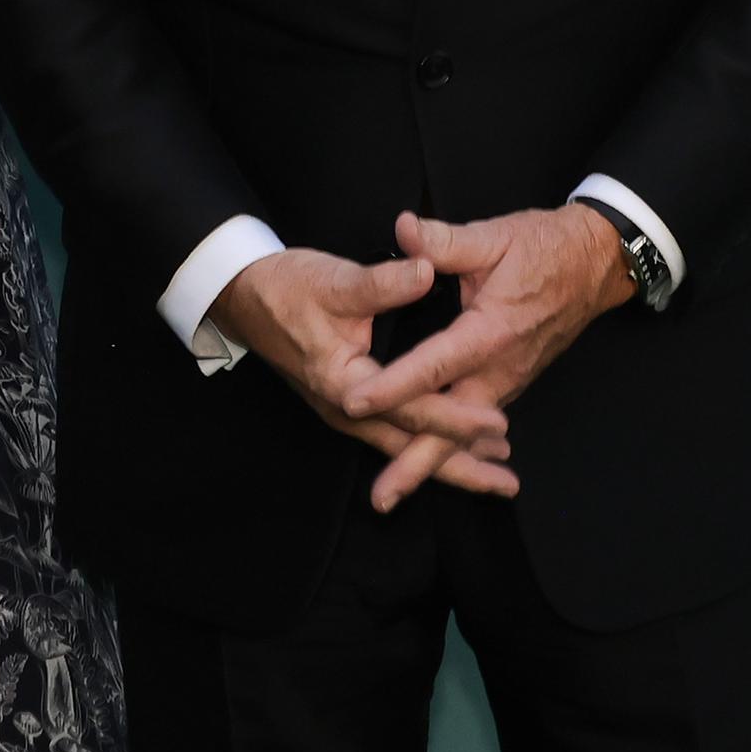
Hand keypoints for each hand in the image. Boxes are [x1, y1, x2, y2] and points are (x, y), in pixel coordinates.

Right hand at [211, 249, 514, 495]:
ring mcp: (344, 410)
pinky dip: (423, 446)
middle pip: (410, 445)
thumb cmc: (287, 288)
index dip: (456, 417)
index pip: (411, 408)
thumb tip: (428, 271)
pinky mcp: (346, 402)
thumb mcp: (335, 280)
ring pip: (403, 446)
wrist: (243, 295)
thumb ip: (384, 282)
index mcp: (345, 383)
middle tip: (507, 479)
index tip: (496, 423)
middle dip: (460, 464)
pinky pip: (392, 434)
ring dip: (447, 462)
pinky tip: (446, 450)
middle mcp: (345, 409)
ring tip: (491, 476)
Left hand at [344, 205, 633, 512]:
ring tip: (394, 491)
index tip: (355, 403)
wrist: (594, 263)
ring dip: (431, 462)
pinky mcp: (510, 380)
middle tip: (381, 497)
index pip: (433, 367)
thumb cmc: (543, 248)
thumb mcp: (493, 236)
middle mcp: (501, 369)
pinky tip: (436, 465)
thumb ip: (444, 240)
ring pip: (465, 432)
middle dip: (415, 463)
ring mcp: (508, 380)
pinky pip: (478, 424)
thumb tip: (402, 231)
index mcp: (491, 333)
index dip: (393, 387)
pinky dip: (455, 449)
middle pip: (452, 426)